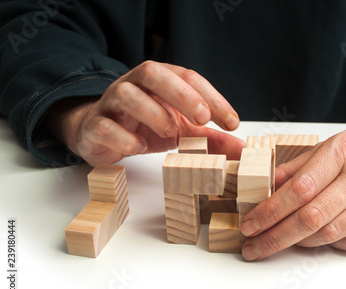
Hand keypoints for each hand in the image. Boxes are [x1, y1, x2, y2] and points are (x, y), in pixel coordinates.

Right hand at [43, 61, 243, 164]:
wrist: (102, 134)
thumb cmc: (146, 126)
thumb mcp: (183, 131)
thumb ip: (211, 138)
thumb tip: (242, 149)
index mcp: (160, 80)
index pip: (188, 77)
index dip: (213, 97)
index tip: (232, 122)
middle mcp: (135, 84)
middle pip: (154, 73)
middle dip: (182, 94)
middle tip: (204, 118)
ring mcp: (112, 102)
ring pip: (126, 94)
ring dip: (153, 113)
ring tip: (171, 132)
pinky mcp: (95, 125)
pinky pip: (104, 126)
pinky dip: (123, 137)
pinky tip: (138, 147)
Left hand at [240, 107, 345, 260]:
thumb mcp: (335, 142)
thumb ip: (300, 165)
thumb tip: (269, 185)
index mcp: (342, 153)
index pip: (298, 189)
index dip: (269, 211)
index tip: (249, 224)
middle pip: (311, 217)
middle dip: (275, 237)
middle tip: (253, 247)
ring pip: (330, 232)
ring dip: (298, 243)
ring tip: (276, 244)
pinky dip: (330, 244)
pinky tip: (314, 240)